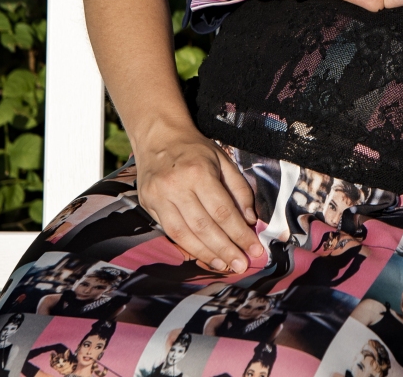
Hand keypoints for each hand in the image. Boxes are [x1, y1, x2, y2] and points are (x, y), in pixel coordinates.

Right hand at [132, 126, 267, 274]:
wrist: (158, 136)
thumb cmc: (195, 149)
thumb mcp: (223, 159)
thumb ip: (239, 189)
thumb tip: (250, 220)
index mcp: (198, 172)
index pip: (223, 211)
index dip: (240, 234)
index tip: (255, 250)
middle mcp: (176, 186)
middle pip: (204, 226)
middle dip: (226, 249)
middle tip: (242, 265)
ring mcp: (158, 197)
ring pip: (184, 234)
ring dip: (207, 254)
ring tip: (225, 266)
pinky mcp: (147, 204)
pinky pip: (170, 232)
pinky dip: (188, 246)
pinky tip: (203, 255)